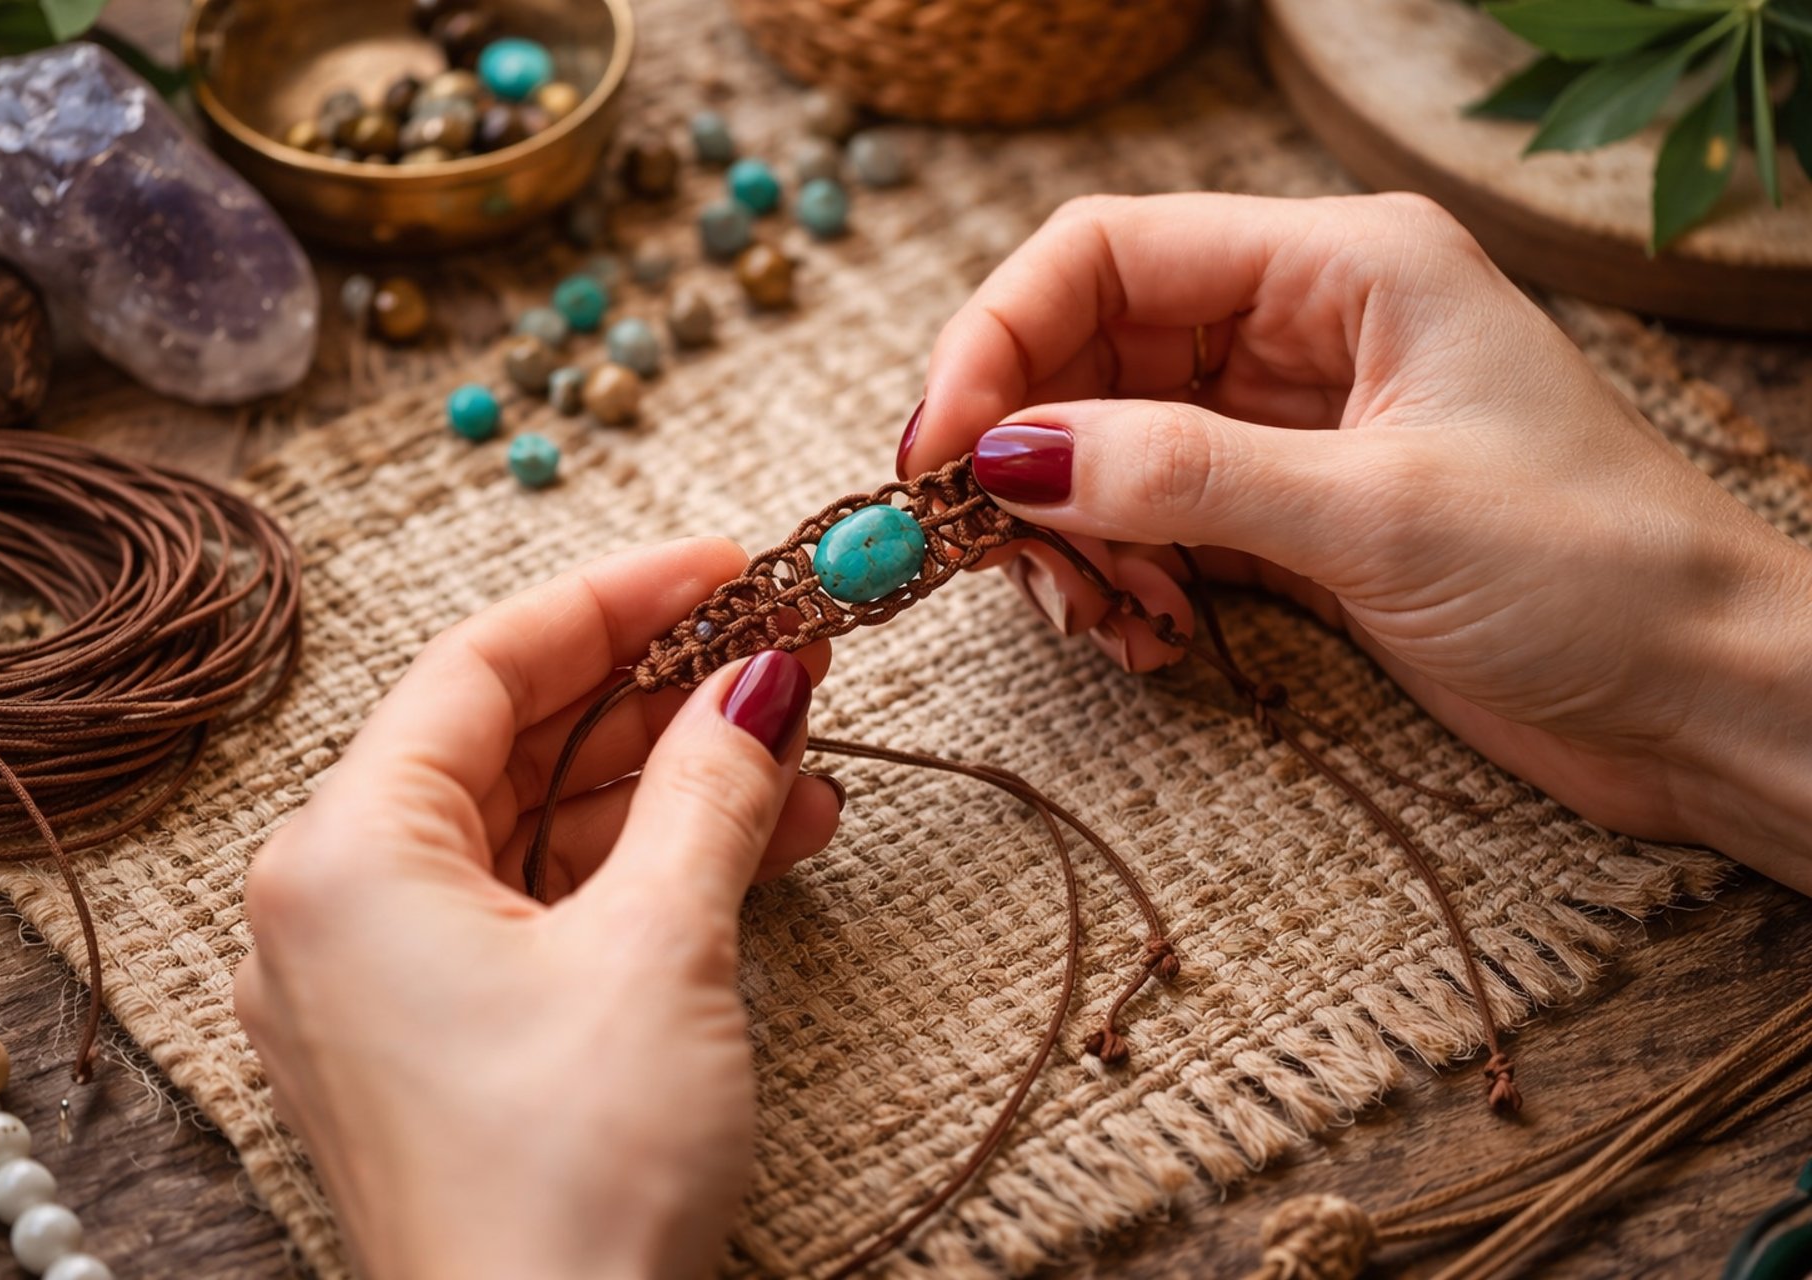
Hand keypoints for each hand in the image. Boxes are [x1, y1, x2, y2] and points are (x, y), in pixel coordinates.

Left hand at [236, 539, 838, 1279]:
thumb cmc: (571, 1179)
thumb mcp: (663, 948)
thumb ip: (712, 785)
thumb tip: (765, 673)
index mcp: (343, 856)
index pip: (482, 665)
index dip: (617, 597)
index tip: (727, 561)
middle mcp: (335, 906)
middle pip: (508, 740)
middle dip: (657, 694)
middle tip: (777, 650)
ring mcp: (381, 980)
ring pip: (535, 827)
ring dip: (669, 788)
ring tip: (802, 765)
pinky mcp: (437, 1041)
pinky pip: (538, 909)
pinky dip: (640, 872)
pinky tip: (755, 848)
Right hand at [900, 192, 1811, 889]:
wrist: (1705, 693)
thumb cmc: (1593, 572)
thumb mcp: (1374, 514)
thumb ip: (1178, 474)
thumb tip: (1004, 460)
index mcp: (1340, 263)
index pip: (1107, 252)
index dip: (998, 342)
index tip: (937, 457)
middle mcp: (1303, 325)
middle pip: (1090, 355)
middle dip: (1030, 460)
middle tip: (1009, 565)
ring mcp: (1292, 423)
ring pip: (1109, 447)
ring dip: (1075, 537)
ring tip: (1108, 620)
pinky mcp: (1292, 514)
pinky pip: (1154, 522)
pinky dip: (1123, 577)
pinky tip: (1152, 638)